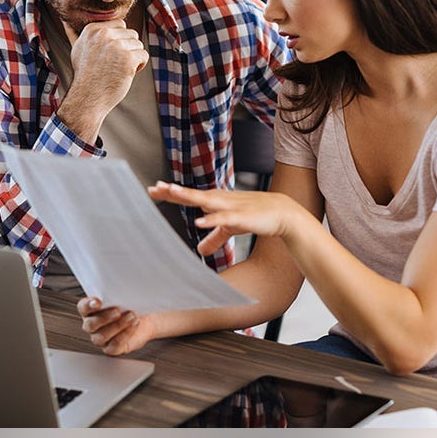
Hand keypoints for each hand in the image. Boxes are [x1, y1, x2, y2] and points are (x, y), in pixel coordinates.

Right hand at [57, 19, 147, 139]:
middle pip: (131, 34)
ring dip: (133, 58)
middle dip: (127, 49)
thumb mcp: (77, 50)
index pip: (120, 24)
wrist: (87, 98)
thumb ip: (74, 34)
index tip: (108, 55)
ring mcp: (116, 46)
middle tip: (113, 65)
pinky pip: (144, 55)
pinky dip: (139, 66)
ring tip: (118, 69)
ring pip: (138, 44)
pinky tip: (126, 74)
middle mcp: (104, 34)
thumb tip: (64, 20)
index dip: (119, 41)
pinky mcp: (128, 58)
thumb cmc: (85, 75)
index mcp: (93, 29)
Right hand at [77, 296, 154, 355]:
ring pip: (102, 336)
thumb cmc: (130, 306)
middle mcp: (92, 325)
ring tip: (131, 316)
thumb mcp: (122, 296)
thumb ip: (115, 293)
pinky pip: (115, 345)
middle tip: (117, 311)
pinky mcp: (111, 348)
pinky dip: (125, 334)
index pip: (83, 307)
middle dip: (104, 317)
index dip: (88, 305)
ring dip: (118, 326)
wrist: (144, 320)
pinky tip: (133, 325)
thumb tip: (117, 286)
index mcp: (90, 310)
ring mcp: (100, 338)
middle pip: (90, 324)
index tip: (98, 302)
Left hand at [147, 182, 313, 255]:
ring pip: (205, 200)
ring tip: (171, 192)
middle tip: (154, 187)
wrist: (283, 214)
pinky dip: (211, 220)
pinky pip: (224, 219)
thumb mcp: (230, 228)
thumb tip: (200, 249)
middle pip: (192, 195)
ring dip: (188, 196)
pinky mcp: (242, 216)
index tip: (154, 190)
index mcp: (216, 202)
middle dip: (173, 191)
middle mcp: (220, 200)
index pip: (190, 196)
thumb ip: (215, 237)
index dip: (172, 193)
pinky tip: (199, 222)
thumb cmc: (255, 216)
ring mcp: (231, 206)